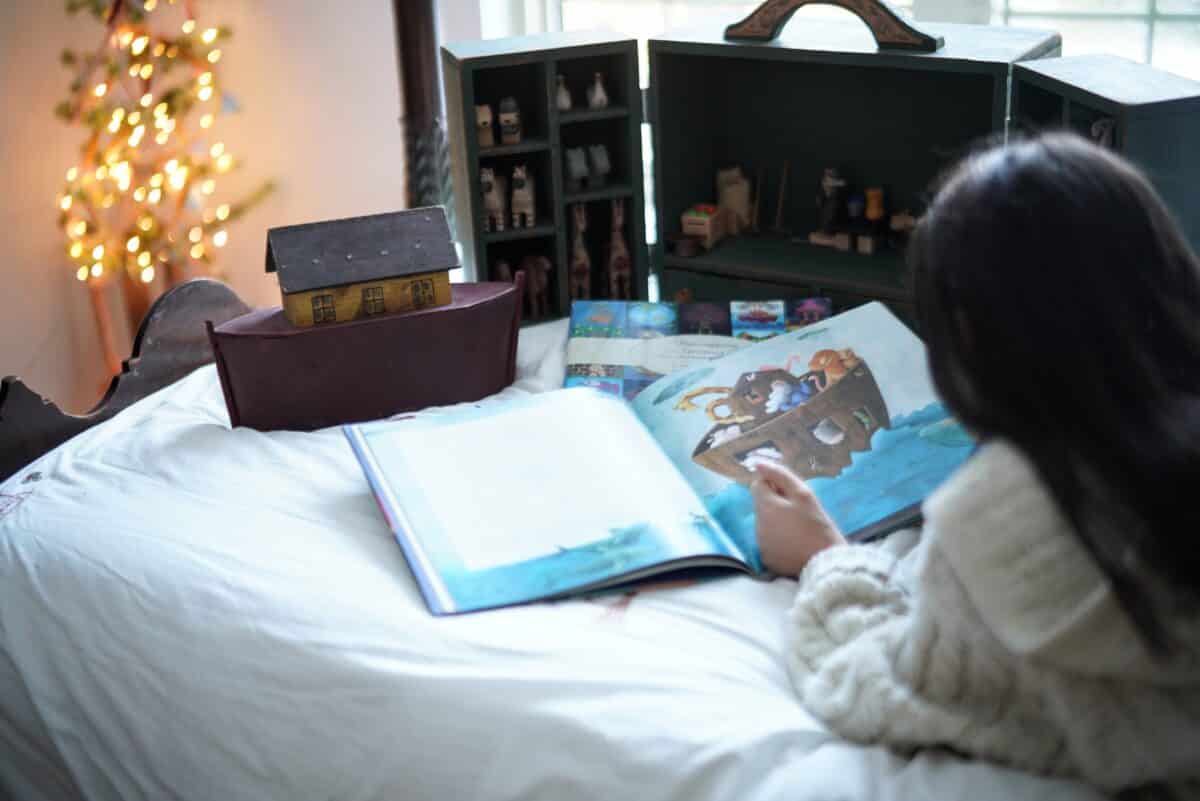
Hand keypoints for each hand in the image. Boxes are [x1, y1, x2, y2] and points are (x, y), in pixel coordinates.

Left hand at [751, 460, 844, 576]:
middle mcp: (757, 525)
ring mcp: (761, 543)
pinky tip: (796, 541)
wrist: (826, 563)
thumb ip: (780, 476)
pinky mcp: (767, 558)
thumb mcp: (803, 495)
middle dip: (776, 502)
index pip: (758, 484)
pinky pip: (769, 540)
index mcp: (765, 507)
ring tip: (800, 527)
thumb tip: (758, 463)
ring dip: (777, 520)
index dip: (774, 484)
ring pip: (765, 522)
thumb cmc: (818, 526)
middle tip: (800, 510)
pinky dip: (778, 537)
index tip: (792, 492)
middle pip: (761, 504)